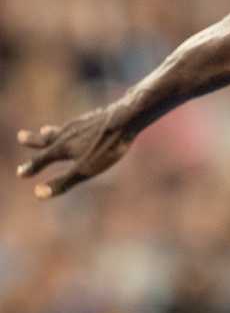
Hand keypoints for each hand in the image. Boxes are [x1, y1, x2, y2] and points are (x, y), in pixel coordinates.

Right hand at [15, 103, 133, 198]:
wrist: (125, 118)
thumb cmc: (106, 147)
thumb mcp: (85, 170)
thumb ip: (63, 182)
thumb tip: (38, 194)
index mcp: (62, 147)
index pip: (42, 159)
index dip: (31, 168)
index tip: (20, 173)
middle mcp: (67, 134)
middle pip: (47, 139)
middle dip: (34, 141)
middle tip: (21, 137)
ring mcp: (80, 124)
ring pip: (62, 130)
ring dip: (51, 132)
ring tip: (45, 130)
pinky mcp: (95, 118)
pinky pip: (79, 124)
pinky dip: (72, 127)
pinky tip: (80, 126)